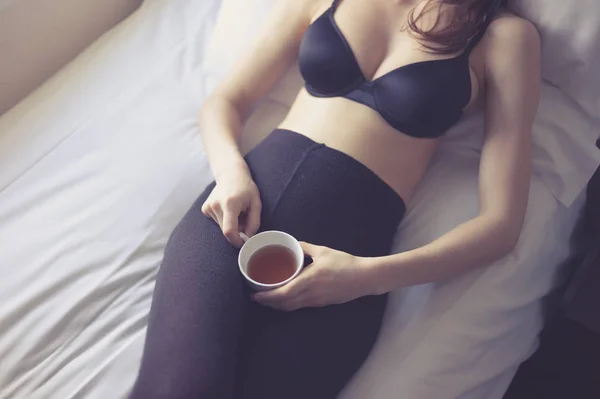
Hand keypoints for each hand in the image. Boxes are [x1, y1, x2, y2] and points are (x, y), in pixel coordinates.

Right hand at [202, 166, 260, 247]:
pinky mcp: (205, 209)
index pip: (229, 230)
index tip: (243, 243)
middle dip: (236, 231)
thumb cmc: (246, 188)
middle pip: (225, 230)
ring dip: (231, 224)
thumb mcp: (256, 203)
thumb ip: (254, 222)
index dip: (236, 241)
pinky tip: (227, 209)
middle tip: (244, 219)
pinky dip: (224, 219)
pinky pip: (217, 222)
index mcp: (230, 204)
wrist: (231, 174)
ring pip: (221, 227)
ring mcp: (208, 207)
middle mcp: (216, 205)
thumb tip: (248, 237)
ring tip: (236, 211)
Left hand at [254, 242, 377, 310]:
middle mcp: (311, 294)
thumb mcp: (323, 251)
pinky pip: (301, 306)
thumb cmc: (345, 263)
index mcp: (309, 280)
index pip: (283, 293)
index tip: (255, 295)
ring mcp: (316, 301)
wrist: (364, 277)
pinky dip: (289, 304)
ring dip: (278, 305)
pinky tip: (285, 298)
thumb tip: (292, 243)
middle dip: (268, 303)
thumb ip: (305, 247)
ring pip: (292, 307)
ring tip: (267, 299)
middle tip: (256, 297)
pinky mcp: (321, 303)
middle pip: (284, 304)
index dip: (267, 297)